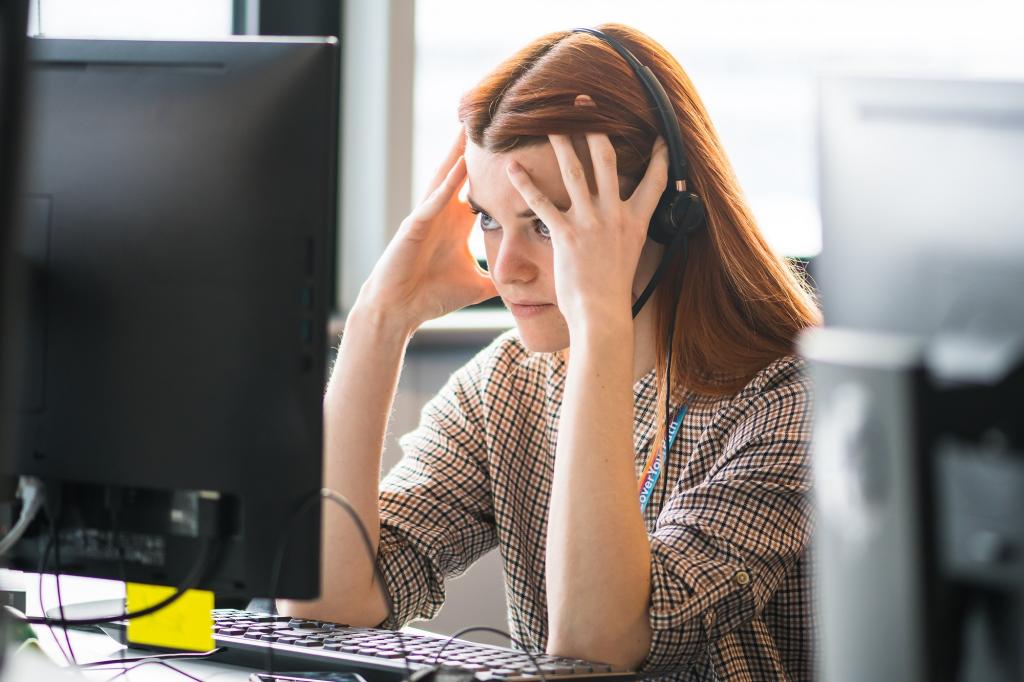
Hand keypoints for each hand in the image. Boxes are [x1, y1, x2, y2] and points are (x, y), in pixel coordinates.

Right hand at [354, 130, 497, 332]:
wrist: (400, 311)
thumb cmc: (431, 297)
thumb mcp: (476, 286)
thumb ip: (498, 280)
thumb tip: (522, 285)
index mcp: (456, 224)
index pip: (479, 187)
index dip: (493, 167)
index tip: (511, 145)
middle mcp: (442, 213)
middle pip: (461, 172)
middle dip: (474, 147)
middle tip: (492, 117)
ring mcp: (426, 217)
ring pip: (445, 178)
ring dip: (459, 153)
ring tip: (472, 125)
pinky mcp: (414, 227)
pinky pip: (433, 200)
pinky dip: (447, 184)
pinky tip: (460, 165)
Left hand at [505, 117, 667, 332]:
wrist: (603, 315)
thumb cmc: (613, 292)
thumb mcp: (630, 257)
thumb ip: (627, 235)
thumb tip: (626, 231)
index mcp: (635, 220)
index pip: (655, 181)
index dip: (660, 156)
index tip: (661, 135)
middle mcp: (615, 214)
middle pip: (606, 158)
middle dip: (595, 125)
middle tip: (585, 101)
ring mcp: (591, 222)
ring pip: (574, 170)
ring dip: (560, 142)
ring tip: (546, 119)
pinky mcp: (566, 235)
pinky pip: (541, 203)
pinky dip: (525, 183)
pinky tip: (511, 166)